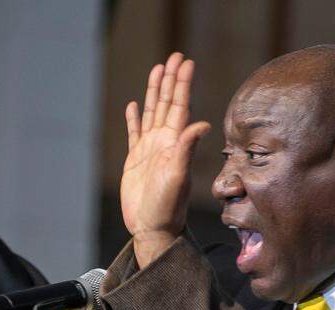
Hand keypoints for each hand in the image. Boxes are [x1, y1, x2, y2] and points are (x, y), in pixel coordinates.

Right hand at [121, 52, 210, 267]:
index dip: (182, 83)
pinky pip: (134, 133)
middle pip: (166, 102)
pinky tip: (132, 105)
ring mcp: (150, 149)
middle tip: (175, 56)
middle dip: (170, 79)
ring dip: (154, 92)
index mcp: (175, 143)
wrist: (153, 228)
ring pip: (151, 112)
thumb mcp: (179, 176)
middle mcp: (164, 142)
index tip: (186, 62)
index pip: (180, 106)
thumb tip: (202, 124)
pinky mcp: (136, 160)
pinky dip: (133, 119)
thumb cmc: (168, 207)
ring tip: (157, 71)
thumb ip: (187, 149)